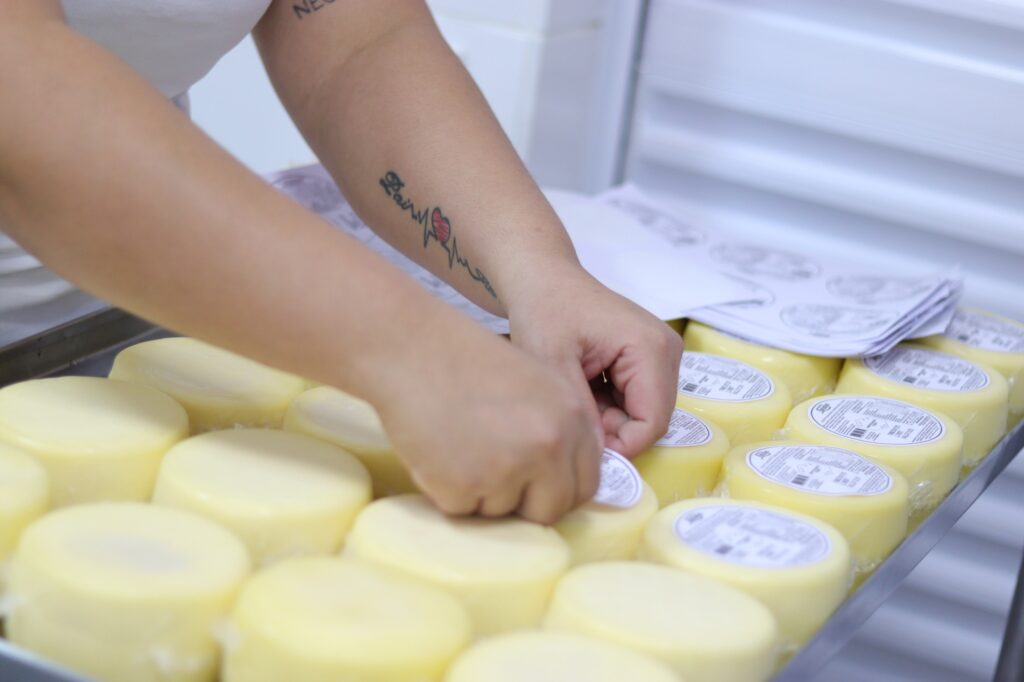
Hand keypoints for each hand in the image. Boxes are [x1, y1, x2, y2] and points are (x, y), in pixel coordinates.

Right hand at [371, 313, 601, 523]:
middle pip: (549, 511)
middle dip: (523, 503)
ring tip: (459, 445)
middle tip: (492, 475)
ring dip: (481, 493)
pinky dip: (447, 491)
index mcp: (573, 421)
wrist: (413, 349)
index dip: (558, 491)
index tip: (537, 489)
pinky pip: (462, 509)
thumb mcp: (538, 385)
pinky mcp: (464, 486)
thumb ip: (559, 432)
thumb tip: (562, 480)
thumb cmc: (468, 361)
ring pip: (502, 513)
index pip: (586, 485)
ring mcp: (508, 470)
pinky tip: (438, 450)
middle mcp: (548, 447)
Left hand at [507, 261, 682, 457]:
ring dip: (607, 418)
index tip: (581, 446)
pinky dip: (607, 406)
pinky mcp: (648, 359)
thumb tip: (597, 455)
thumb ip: (579, 411)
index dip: (620, 446)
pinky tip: (582, 387)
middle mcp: (666, 351)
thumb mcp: (552, 362)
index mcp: (650, 348)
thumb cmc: (544, 309)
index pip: (652, 422)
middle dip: (612, 431)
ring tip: (574, 394)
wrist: (544, 279)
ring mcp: (660, 355)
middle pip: (650, 419)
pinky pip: (635, 400)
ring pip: (642, 413)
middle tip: (570, 415)